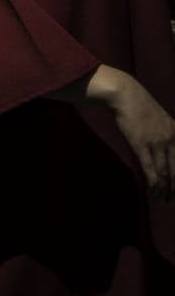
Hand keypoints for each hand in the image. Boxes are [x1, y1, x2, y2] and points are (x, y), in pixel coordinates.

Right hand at [111, 74, 174, 200]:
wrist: (126, 95)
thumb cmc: (140, 107)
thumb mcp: (162, 120)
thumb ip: (167, 136)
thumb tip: (166, 152)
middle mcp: (171, 140)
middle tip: (173, 200)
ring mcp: (157, 142)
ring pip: (164, 172)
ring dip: (163, 188)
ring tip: (162, 199)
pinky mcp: (141, 144)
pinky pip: (150, 167)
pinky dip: (153, 182)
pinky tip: (154, 190)